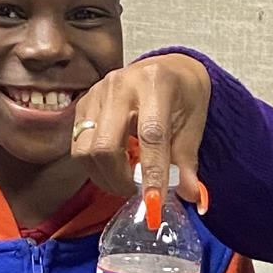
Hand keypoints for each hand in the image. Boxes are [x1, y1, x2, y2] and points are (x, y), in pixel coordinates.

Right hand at [70, 56, 211, 206]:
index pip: (150, 135)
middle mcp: (121, 84)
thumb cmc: (183, 98)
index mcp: (156, 83)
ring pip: (85, 150)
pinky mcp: (82, 104)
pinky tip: (115, 164)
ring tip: (126, 179)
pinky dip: (96, 165)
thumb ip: (187, 162)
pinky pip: (78, 146)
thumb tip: (190, 197)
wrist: (168, 70)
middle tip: (136, 191)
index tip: (155, 202)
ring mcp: (97, 93)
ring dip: (104, 176)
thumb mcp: (193, 126)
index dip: (152, 172)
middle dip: (119, 179)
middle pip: (105, 146)